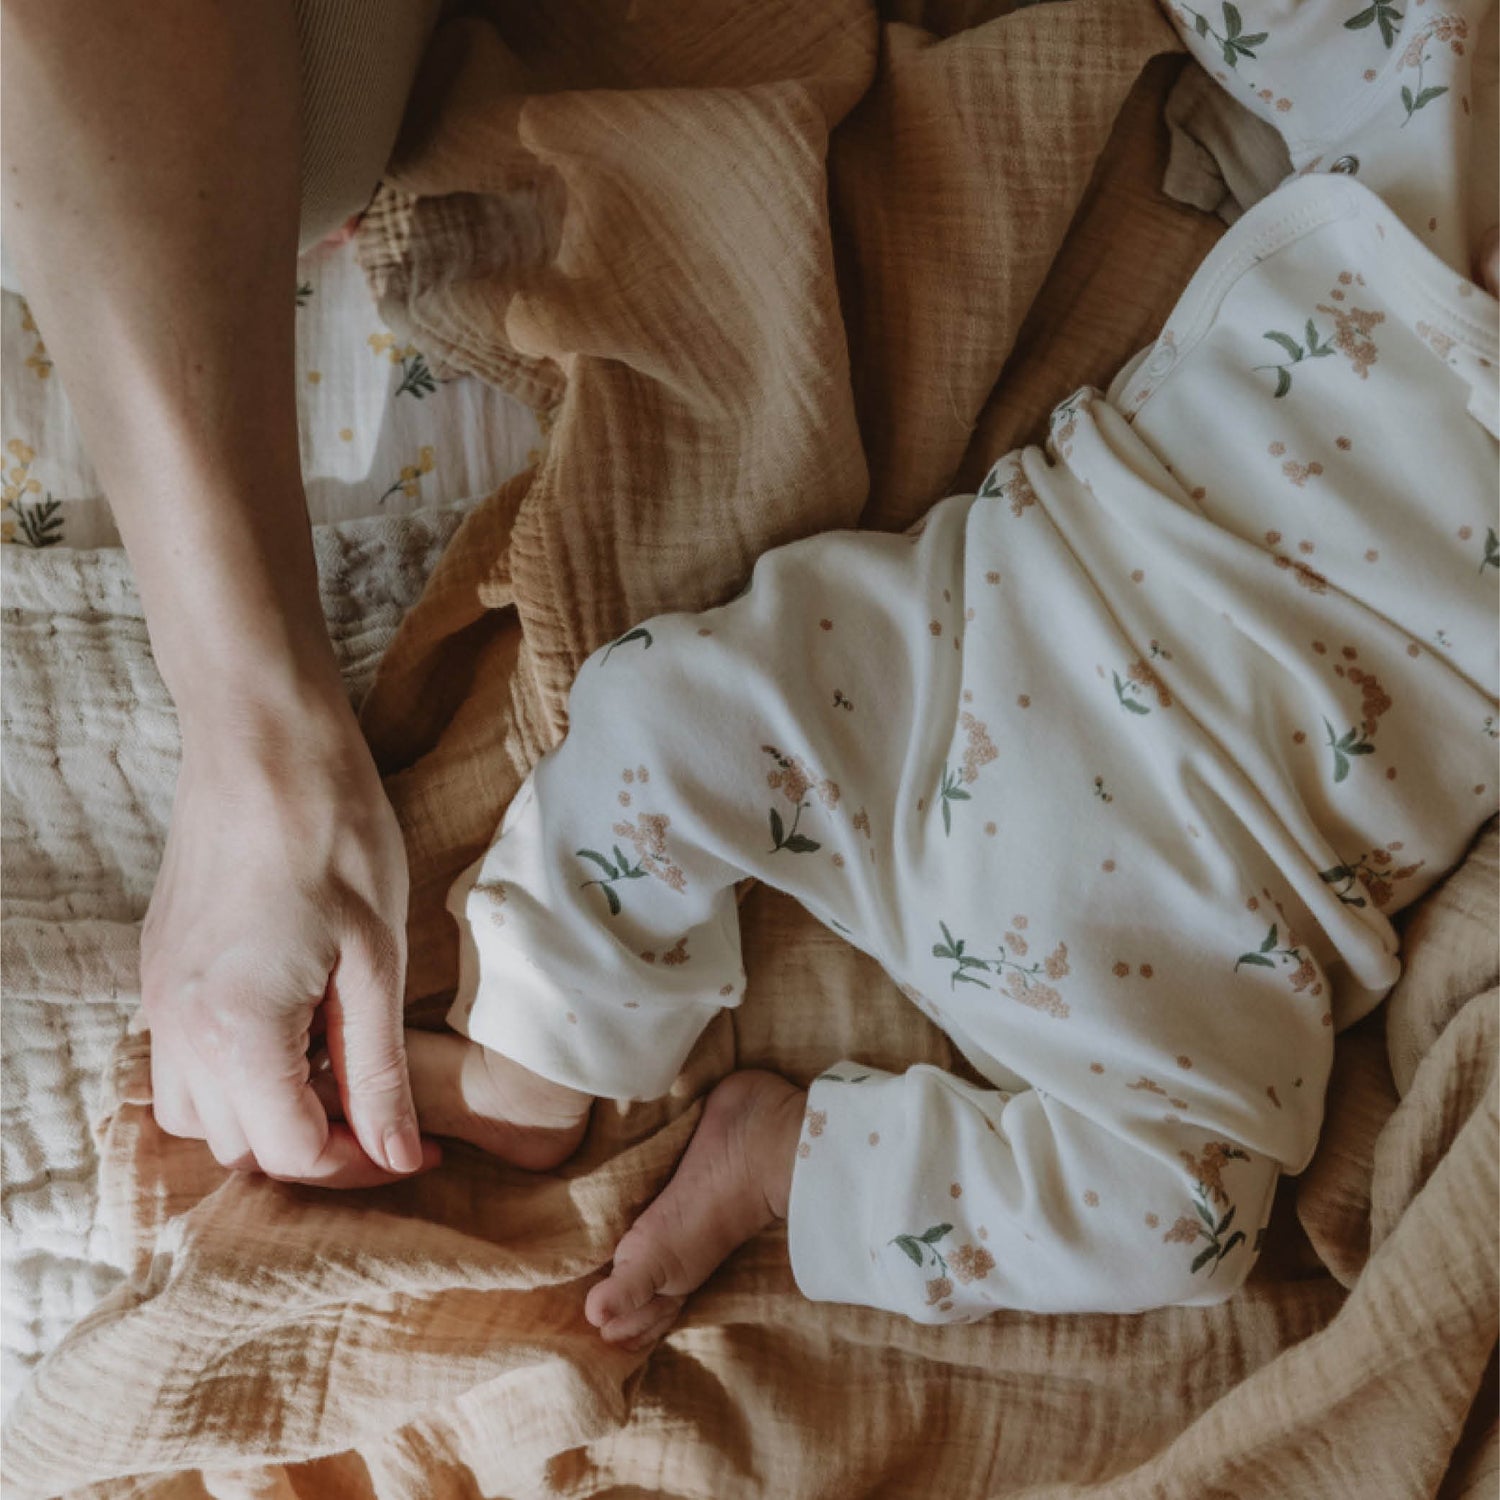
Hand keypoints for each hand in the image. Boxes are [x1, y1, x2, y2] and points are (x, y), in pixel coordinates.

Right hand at [142, 692, 437, 1187]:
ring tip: (336, 1062)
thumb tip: (400, 1158)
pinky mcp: (157, 969)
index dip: (363, 1162)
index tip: (417, 1145)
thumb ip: (379, 1070)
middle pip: (240, 1146)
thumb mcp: (378, 960)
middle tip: (384, 1105)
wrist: (263, 744)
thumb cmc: (335, 835)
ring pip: (200, 1112)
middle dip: (316, 1143)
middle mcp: (178, 1030)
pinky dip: (236, 1072)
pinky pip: (183, 1061)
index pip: (293, 1154)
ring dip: (268, 1113)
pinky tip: (294, 1026)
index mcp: (236, 1033)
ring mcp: (157, 998)